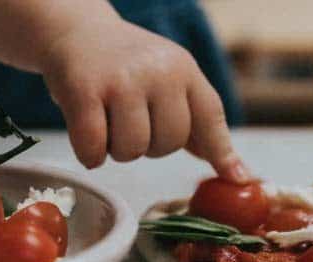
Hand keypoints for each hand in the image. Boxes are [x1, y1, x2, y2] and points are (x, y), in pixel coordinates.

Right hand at [40, 18, 249, 181]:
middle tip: (128, 123)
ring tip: (106, 123)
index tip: (237, 178)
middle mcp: (158, 72)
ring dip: (115, 151)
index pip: (209, 116)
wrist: (75, 31)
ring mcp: (121, 81)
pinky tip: (86, 135)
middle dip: (146, 147)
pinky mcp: (84, 92)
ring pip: (131, 150)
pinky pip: (94, 148)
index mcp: (182, 69)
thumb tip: (232, 170)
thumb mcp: (166, 79)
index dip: (222, 152)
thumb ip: (195, 122)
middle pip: (167, 145)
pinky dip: (89, 154)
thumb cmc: (122, 65)